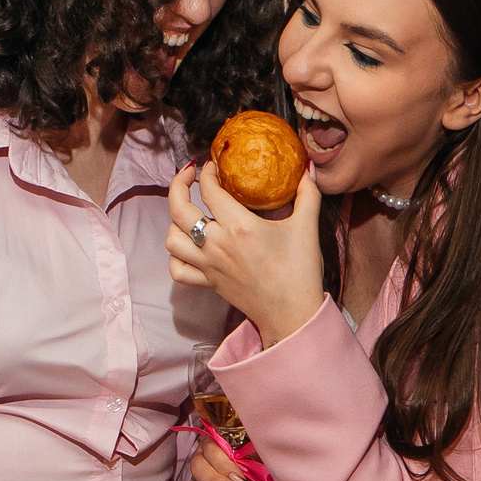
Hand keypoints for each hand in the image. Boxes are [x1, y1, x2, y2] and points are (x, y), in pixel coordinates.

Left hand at [166, 164, 328, 347]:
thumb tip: (307, 168)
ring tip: (187, 211)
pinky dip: (175, 256)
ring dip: (174, 221)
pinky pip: (178, 269)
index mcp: (239, 226)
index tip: (213, 166)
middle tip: (189, 176)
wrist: (293, 314)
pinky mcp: (209, 283)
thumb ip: (308, 193)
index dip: (207, 172)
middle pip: (178, 209)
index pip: (209, 189)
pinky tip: (187, 246)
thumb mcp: (307, 227)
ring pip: (172, 239)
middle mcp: (217, 244)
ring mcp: (209, 265)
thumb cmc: (301, 271)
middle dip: (179, 185)